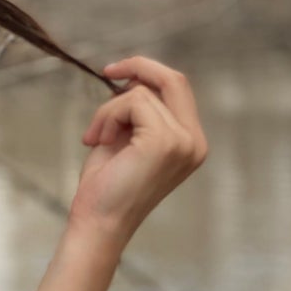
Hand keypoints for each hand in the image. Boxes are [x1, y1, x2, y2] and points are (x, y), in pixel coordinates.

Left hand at [69, 54, 208, 250]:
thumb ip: (138, 110)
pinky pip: (132, 101)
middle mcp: (194, 142)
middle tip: (108, 71)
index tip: (115, 74)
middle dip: (138, 67)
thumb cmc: (106, 187)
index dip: (148, 73)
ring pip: (142, 92)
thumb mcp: (126, 138)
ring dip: (109, 110)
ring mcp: (183, 142)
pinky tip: (98, 141)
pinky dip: (108, 116)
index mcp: (190, 142)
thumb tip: (134, 76)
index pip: (179, 89)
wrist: (98, 223)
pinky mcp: (163, 141)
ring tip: (96, 138)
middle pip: (175, 79)